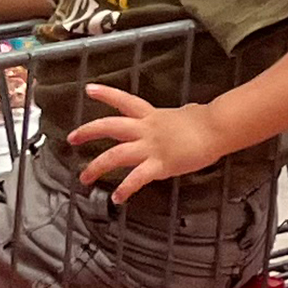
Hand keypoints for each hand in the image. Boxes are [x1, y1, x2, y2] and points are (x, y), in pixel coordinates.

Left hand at [62, 87, 233, 202]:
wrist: (216, 129)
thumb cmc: (205, 122)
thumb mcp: (185, 114)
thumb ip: (177, 117)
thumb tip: (187, 112)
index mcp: (151, 116)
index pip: (124, 101)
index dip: (105, 94)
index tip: (88, 90)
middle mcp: (145, 129)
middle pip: (110, 126)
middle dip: (88, 132)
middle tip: (71, 139)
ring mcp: (151, 147)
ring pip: (116, 155)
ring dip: (97, 166)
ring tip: (84, 178)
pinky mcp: (160, 164)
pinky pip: (137, 178)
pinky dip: (125, 188)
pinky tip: (117, 198)